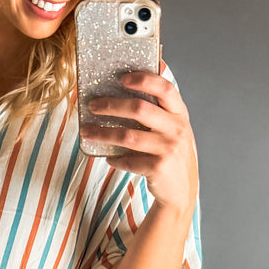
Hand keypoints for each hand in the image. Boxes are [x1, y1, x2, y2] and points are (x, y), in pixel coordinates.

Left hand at [82, 61, 197, 215]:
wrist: (182, 190)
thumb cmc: (172, 153)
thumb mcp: (173, 128)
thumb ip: (160, 108)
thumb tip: (135, 78)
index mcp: (180, 114)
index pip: (165, 88)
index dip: (144, 80)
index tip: (122, 78)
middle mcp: (177, 129)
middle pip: (140, 109)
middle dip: (111, 105)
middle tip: (92, 105)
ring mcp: (169, 149)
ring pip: (127, 136)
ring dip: (102, 133)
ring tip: (86, 132)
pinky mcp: (158, 168)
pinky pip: (128, 160)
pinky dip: (114, 159)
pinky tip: (109, 158)